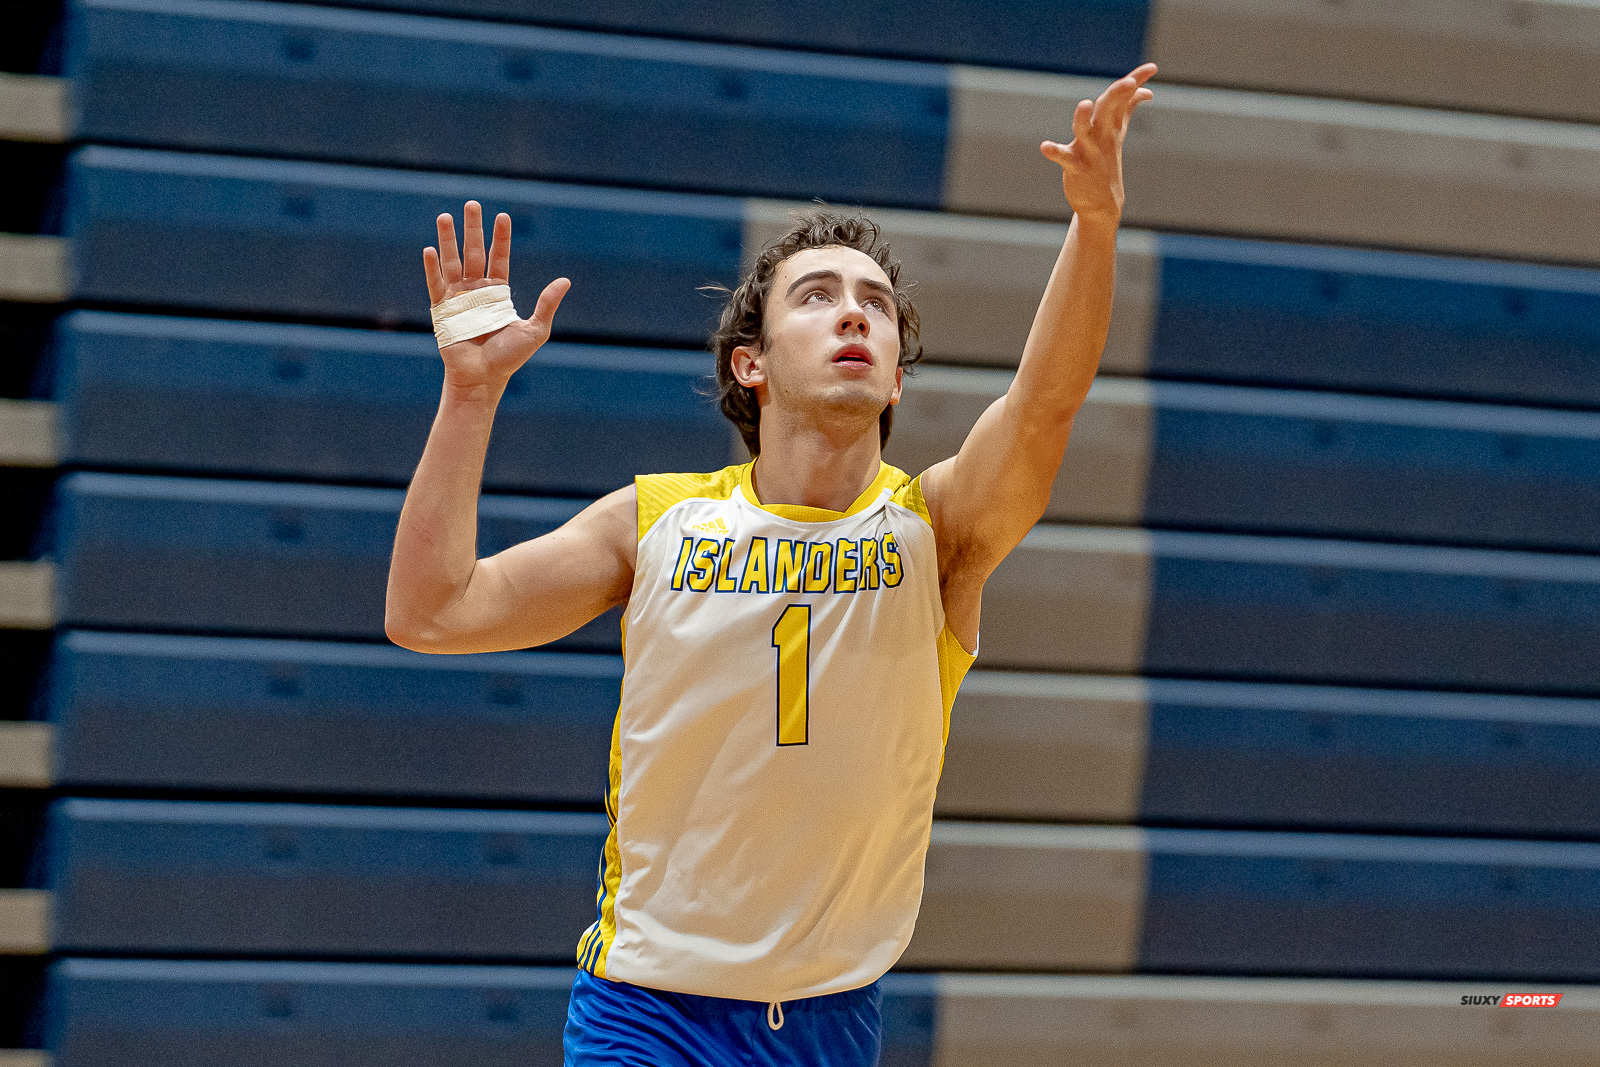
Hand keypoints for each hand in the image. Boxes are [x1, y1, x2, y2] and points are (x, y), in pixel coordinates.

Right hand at [422, 200, 570, 393]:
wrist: (484, 378)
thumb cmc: (509, 358)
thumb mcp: (535, 330)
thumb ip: (547, 304)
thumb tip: (565, 281)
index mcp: (498, 292)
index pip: (499, 257)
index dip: (500, 238)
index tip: (502, 216)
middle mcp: (477, 290)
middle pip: (473, 252)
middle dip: (472, 228)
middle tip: (472, 204)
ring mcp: (458, 298)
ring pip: (452, 262)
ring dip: (448, 239)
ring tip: (444, 216)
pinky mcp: (441, 309)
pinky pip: (435, 284)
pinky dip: (432, 267)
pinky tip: (430, 248)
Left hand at [1040, 63, 1155, 224]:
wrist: (1102, 205)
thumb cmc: (1107, 164)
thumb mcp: (1118, 135)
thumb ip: (1127, 111)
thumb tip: (1144, 91)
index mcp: (1112, 127)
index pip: (1124, 99)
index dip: (1137, 81)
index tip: (1152, 67)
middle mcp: (1102, 137)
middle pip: (1108, 110)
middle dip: (1117, 95)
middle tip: (1128, 83)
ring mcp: (1089, 152)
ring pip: (1085, 131)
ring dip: (1083, 118)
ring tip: (1084, 104)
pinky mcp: (1076, 168)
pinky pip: (1064, 158)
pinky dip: (1054, 152)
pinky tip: (1045, 146)